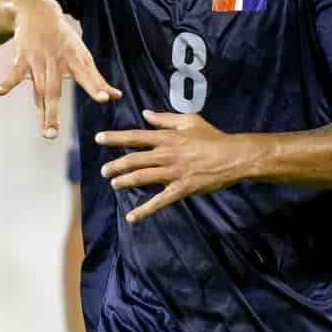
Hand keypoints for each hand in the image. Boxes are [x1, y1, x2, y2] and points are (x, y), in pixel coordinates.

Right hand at [0, 0, 119, 137]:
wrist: (38, 11)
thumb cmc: (64, 39)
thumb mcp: (82, 55)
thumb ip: (96, 79)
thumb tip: (116, 96)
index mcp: (75, 59)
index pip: (87, 76)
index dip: (96, 87)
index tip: (105, 99)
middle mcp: (56, 60)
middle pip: (54, 91)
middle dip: (53, 113)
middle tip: (53, 135)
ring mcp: (38, 59)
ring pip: (39, 90)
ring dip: (41, 112)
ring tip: (45, 132)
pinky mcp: (22, 57)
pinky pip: (15, 72)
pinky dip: (7, 82)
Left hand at [96, 110, 246, 223]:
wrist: (232, 157)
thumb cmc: (212, 137)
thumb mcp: (190, 121)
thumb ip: (165, 118)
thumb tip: (146, 114)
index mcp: (167, 137)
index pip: (135, 137)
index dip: (115, 138)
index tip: (99, 138)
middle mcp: (166, 155)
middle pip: (133, 160)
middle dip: (115, 165)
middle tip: (104, 170)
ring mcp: (172, 173)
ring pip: (141, 178)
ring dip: (124, 182)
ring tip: (114, 184)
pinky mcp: (180, 189)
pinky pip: (158, 202)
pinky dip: (144, 210)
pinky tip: (132, 217)